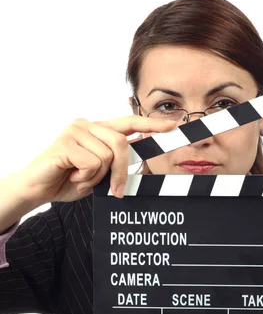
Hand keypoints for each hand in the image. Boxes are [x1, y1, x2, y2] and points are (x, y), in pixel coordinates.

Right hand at [14, 115, 175, 204]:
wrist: (37, 189)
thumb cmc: (68, 180)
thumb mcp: (99, 173)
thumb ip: (116, 163)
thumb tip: (140, 158)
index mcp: (99, 130)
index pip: (129, 122)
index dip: (151, 125)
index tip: (172, 126)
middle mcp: (88, 125)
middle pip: (121, 144)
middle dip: (121, 171)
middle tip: (115, 191)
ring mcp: (76, 131)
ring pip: (106, 157)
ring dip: (96, 176)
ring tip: (79, 177)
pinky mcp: (65, 142)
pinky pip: (91, 163)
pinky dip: (84, 177)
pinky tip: (70, 176)